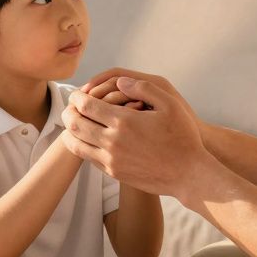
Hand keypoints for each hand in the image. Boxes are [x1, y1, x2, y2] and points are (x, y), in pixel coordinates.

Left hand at [62, 77, 209, 196]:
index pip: (86, 106)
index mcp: (124, 121)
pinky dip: (82, 146)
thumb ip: (143, 88)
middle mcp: (113, 142)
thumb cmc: (182, 136)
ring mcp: (112, 160)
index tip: (77, 94)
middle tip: (70, 107)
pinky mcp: (114, 172)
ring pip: (77, 144)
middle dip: (68, 113)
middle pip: (75, 124)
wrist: (188, 174)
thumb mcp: (169, 104)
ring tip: (73, 123)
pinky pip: (89, 158)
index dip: (76, 97)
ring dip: (70, 131)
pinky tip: (87, 139)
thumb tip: (120, 81)